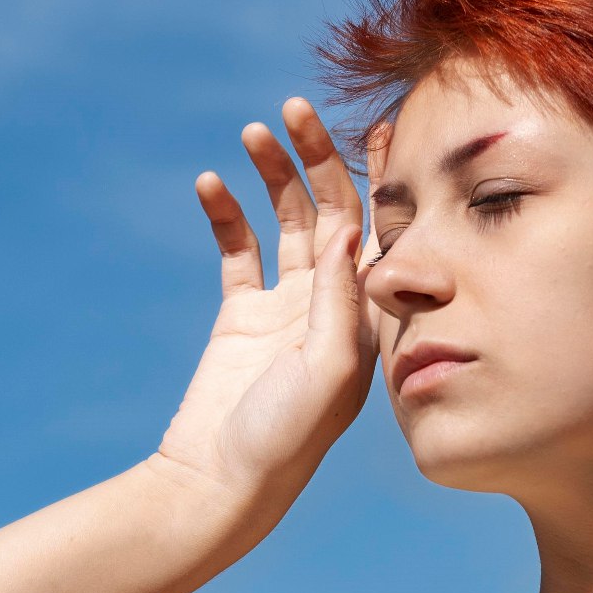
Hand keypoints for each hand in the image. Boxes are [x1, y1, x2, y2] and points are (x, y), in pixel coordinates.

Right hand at [152, 97, 375, 514]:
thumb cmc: (284, 440)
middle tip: (296, 110)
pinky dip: (226, 213)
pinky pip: (237, 250)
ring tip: (252, 132)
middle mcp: (333, 306)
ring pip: (283, 222)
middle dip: (316, 160)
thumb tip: (351, 229)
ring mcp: (285, 308)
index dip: (380, 179)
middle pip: (330, 212)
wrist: (219, 482)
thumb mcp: (326, 371)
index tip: (381, 123)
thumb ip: (339, 302)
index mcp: (366, 318)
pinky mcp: (241, 315)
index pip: (381, 232)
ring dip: (271, 175)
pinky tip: (211, 182)